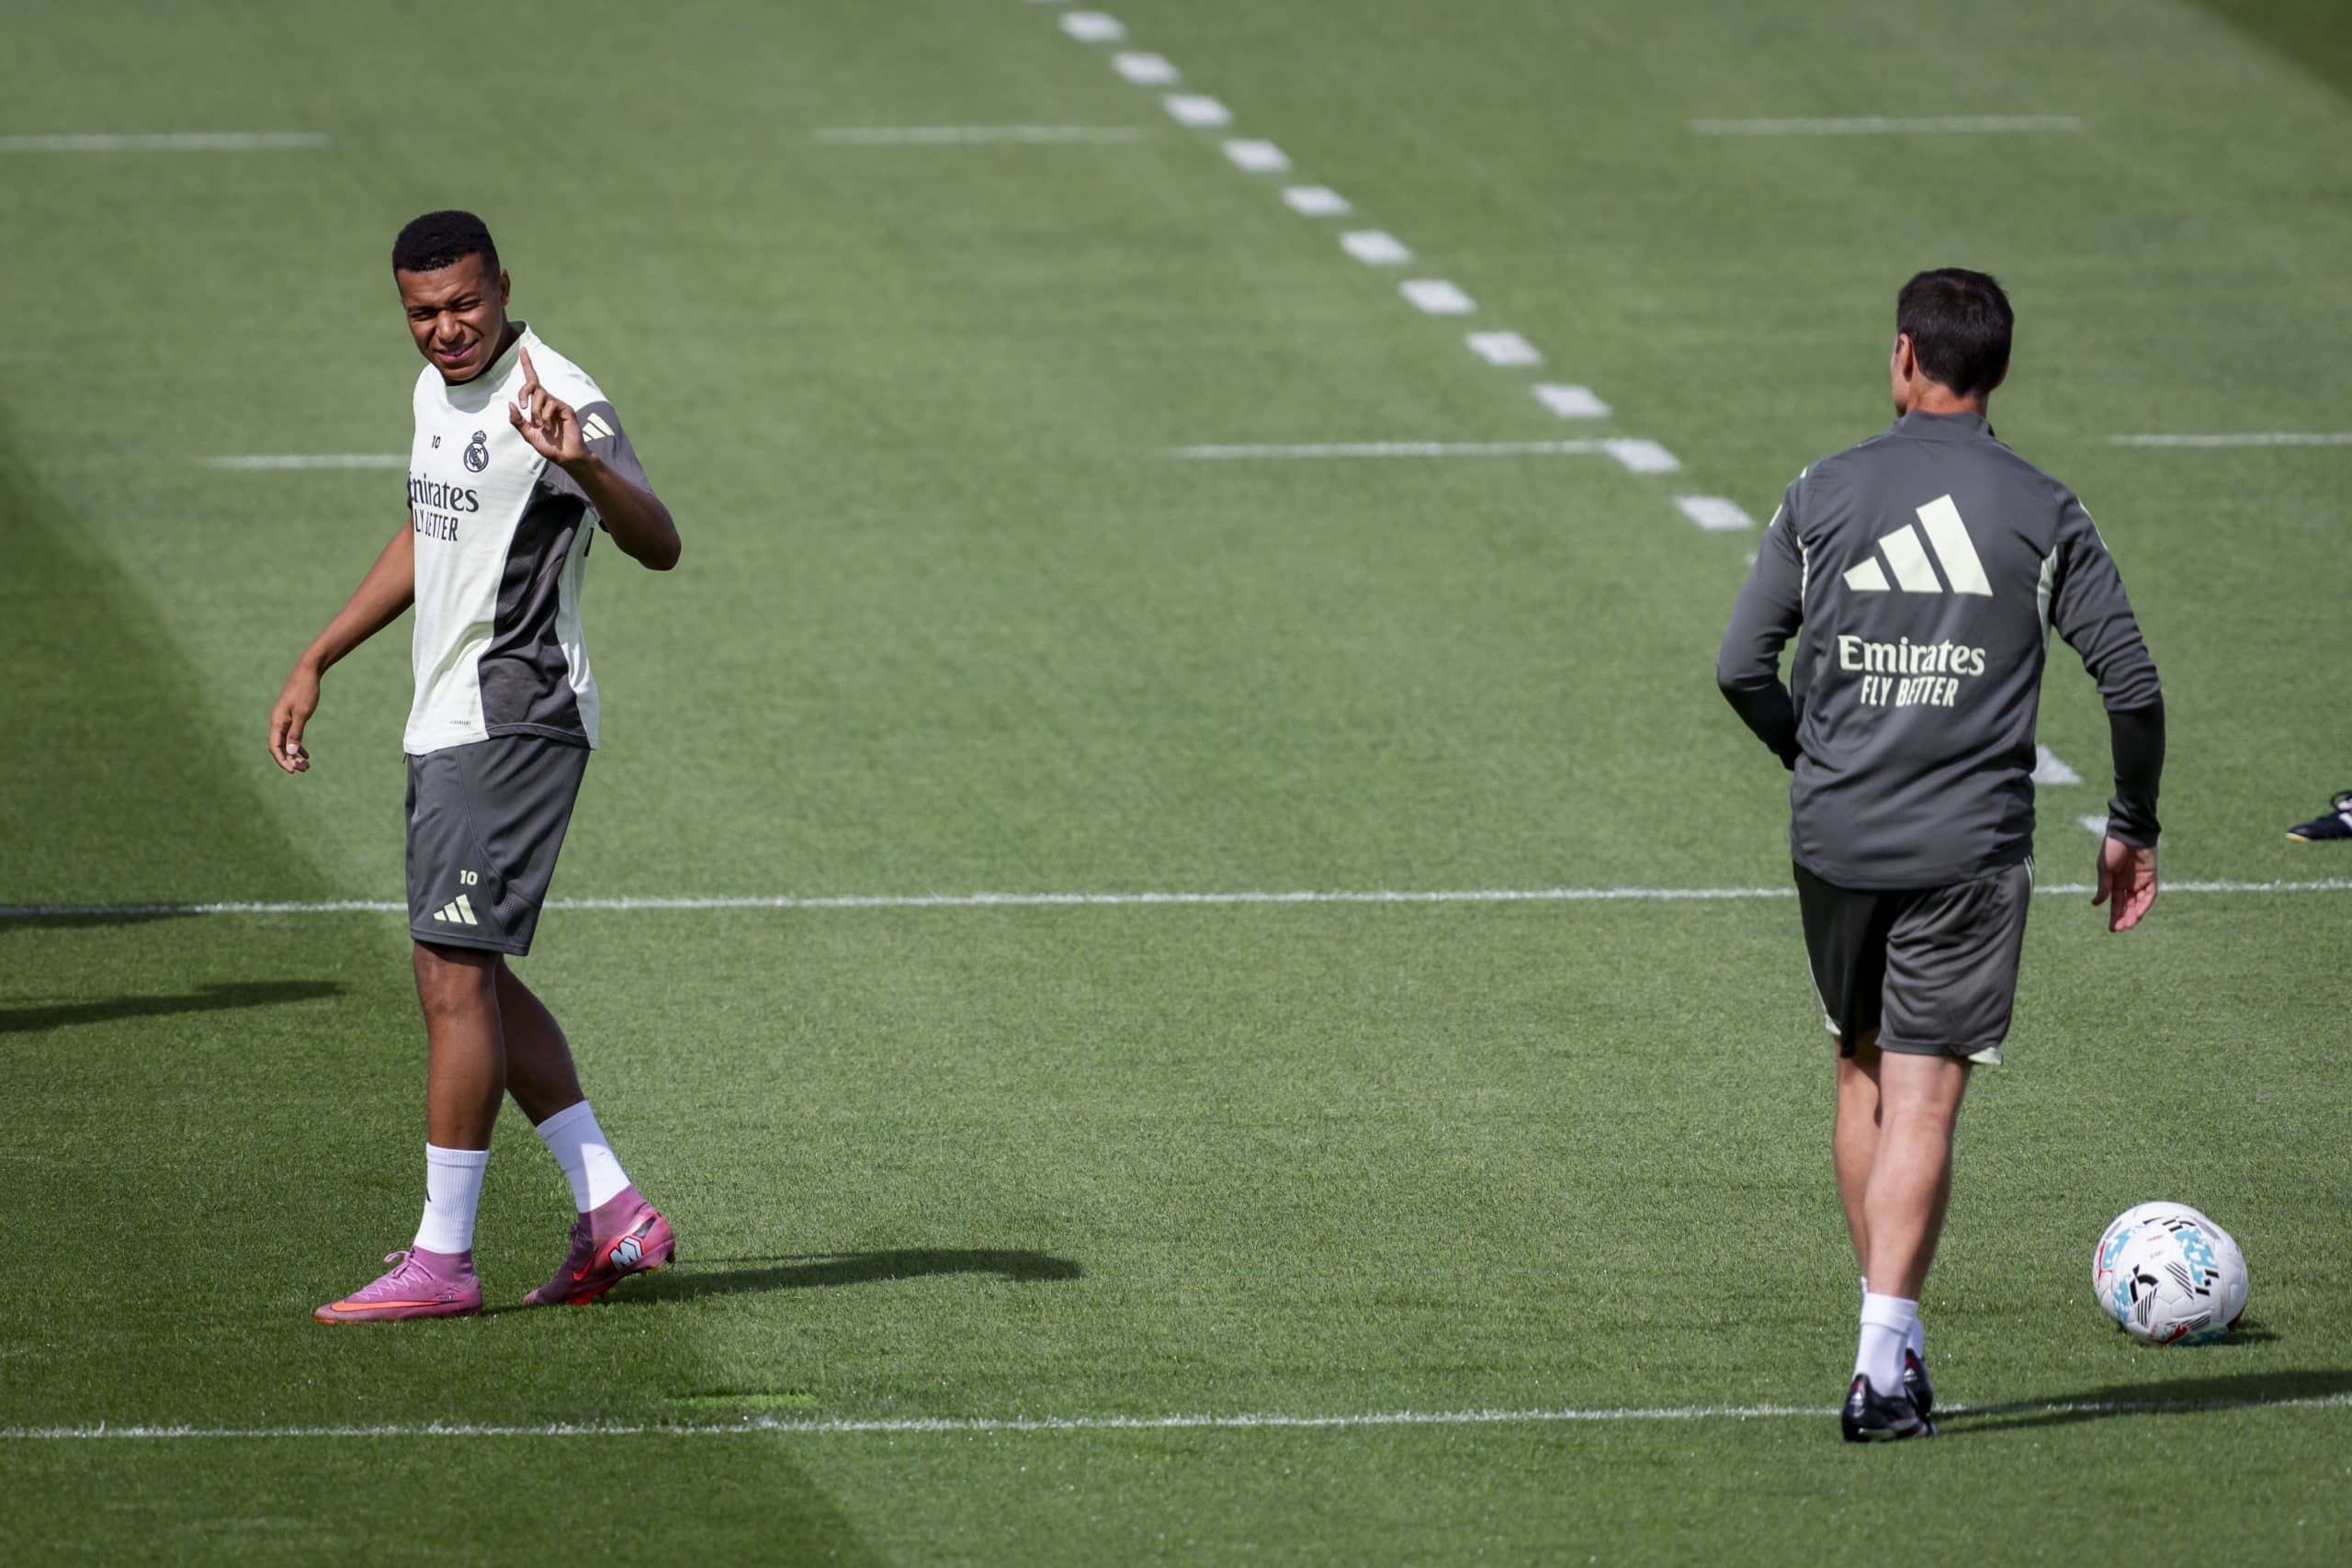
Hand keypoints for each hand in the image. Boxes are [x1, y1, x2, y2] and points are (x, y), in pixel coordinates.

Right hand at [268, 661, 320, 773]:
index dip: (282, 761)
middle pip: (279, 747)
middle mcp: (277, 721)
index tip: (293, 771)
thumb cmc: (306, 691)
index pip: (275, 747)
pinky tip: (305, 754)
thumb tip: (291, 751)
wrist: (308, 671)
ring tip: (306, 766)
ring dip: (294, 755)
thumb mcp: (303, 713)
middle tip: (304, 769)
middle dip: (290, 760)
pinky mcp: (291, 716)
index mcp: (277, 721)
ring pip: (285, 742)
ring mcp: (283, 719)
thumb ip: (296, 732)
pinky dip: (297, 745)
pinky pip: (290, 735)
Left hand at [507, 346, 586, 467]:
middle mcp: (548, 401)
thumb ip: (518, 421)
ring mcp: (558, 404)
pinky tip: (548, 426)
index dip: (527, 365)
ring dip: (535, 411)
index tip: (523, 350)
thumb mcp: (528, 434)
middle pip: (533, 385)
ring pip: (541, 396)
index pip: (532, 381)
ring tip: (540, 425)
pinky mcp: (566, 409)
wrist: (565, 457)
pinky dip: (545, 415)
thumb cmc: (549, 446)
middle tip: (523, 406)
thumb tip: (510, 404)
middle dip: (524, 392)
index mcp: (538, 405)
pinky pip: (551, 404)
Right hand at [2091, 837, 2156, 931]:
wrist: (2128, 832)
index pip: (2116, 903)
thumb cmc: (2113, 848)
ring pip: (2139, 902)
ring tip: (2128, 925)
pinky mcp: (2151, 876)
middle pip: (2128, 905)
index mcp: (2115, 881)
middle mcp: (2129, 883)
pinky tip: (2138, 913)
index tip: (2112, 929)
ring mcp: (2141, 880)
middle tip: (2119, 929)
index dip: (2114, 915)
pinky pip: (2150, 894)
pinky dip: (2145, 904)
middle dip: (2124, 918)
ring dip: (2134, 914)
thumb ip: (2104, 886)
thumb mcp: (2104, 868)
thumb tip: (2096, 904)